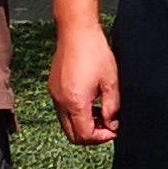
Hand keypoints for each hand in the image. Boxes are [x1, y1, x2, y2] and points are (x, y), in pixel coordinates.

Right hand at [50, 23, 119, 146]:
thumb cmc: (95, 52)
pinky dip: (76, 113)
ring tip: (101, 113)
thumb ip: (113, 108)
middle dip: (91, 136)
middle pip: (73, 135)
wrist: (76, 30)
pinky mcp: (53, 87)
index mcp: (75, 102)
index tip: (114, 131)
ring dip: (83, 124)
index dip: (102, 138)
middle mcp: (61, 101)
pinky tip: (90, 101)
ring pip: (67, 124)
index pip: (85, 136)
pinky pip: (63, 110)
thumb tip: (113, 125)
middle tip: (107, 127)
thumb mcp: (111, 82)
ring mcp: (55, 94)